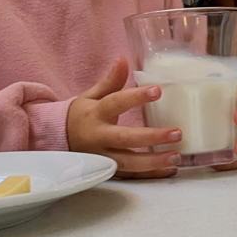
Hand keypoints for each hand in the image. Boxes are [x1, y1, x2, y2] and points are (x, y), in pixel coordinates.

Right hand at [66, 57, 181, 178]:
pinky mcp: (107, 171)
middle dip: (151, 137)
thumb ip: (110, 81)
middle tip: (177, 133)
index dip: (136, 97)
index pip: (116, 103)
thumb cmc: (81, 115)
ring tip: (176, 156)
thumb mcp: (91, 96)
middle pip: (125, 139)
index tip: (157, 91)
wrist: (59, 140)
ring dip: (153, 162)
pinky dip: (150, 175)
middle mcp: (98, 137)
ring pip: (128, 164)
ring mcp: (102, 157)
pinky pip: (130, 176)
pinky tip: (169, 171)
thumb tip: (123, 59)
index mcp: (96, 114)